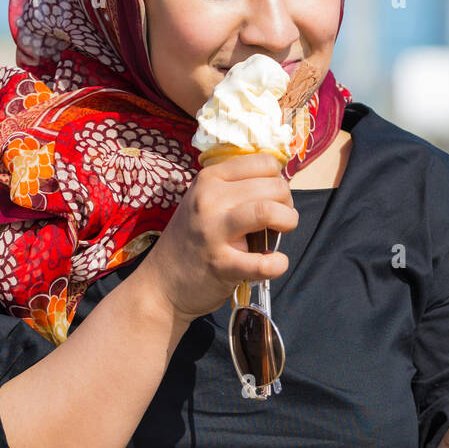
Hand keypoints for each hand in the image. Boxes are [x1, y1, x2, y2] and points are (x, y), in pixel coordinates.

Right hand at [137, 152, 297, 323]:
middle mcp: (209, 199)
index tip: (272, 198)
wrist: (161, 284)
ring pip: (268, 211)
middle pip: (273, 186)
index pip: (264, 162)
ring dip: (288, 222)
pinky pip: (263, 262)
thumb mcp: (204, 201)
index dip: (277, 179)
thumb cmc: (191, 241)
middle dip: (287, 203)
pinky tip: (275, 263)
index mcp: (209, 179)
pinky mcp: (221, 265)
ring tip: (280, 233)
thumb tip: (279, 184)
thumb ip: (235, 189)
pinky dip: (278, 263)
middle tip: (279, 220)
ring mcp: (213, 232)